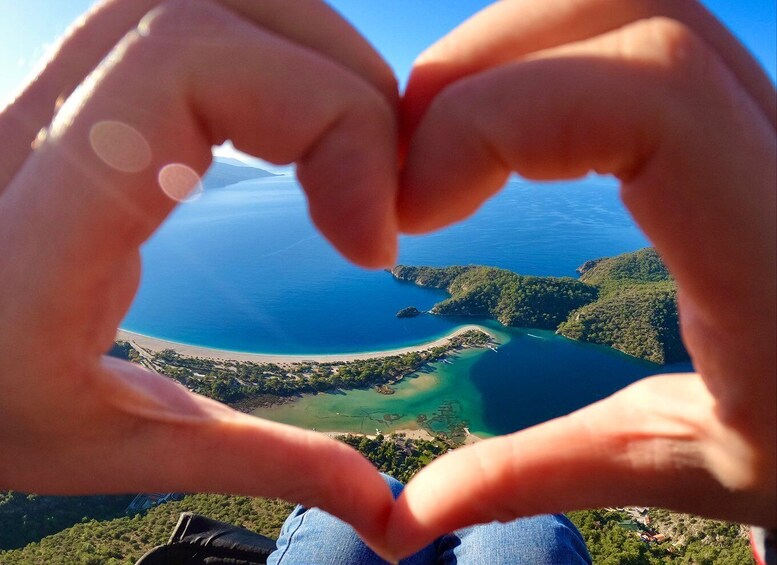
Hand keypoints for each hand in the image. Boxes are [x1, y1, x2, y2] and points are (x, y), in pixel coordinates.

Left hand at [0, 0, 400, 544]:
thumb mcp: (118, 447)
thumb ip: (261, 464)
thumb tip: (383, 507)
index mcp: (31, 234)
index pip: (187, 63)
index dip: (324, 116)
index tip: (371, 239)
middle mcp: (22, 139)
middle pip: (205, 7)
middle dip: (336, 76)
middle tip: (386, 176)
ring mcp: (38, 104)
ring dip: (306, 53)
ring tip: (354, 144)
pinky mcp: (64, 102)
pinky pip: (177, 26)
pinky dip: (267, 55)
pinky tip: (295, 130)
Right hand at [386, 0, 775, 557]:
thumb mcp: (678, 462)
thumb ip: (536, 476)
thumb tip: (408, 519)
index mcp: (774, 252)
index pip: (648, 94)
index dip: (500, 118)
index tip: (417, 208)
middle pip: (621, 16)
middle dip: (477, 72)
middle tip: (405, 163)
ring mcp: (765, 114)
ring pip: (621, 6)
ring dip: (501, 57)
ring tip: (437, 142)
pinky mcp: (738, 110)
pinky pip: (628, 35)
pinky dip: (536, 60)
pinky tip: (496, 131)